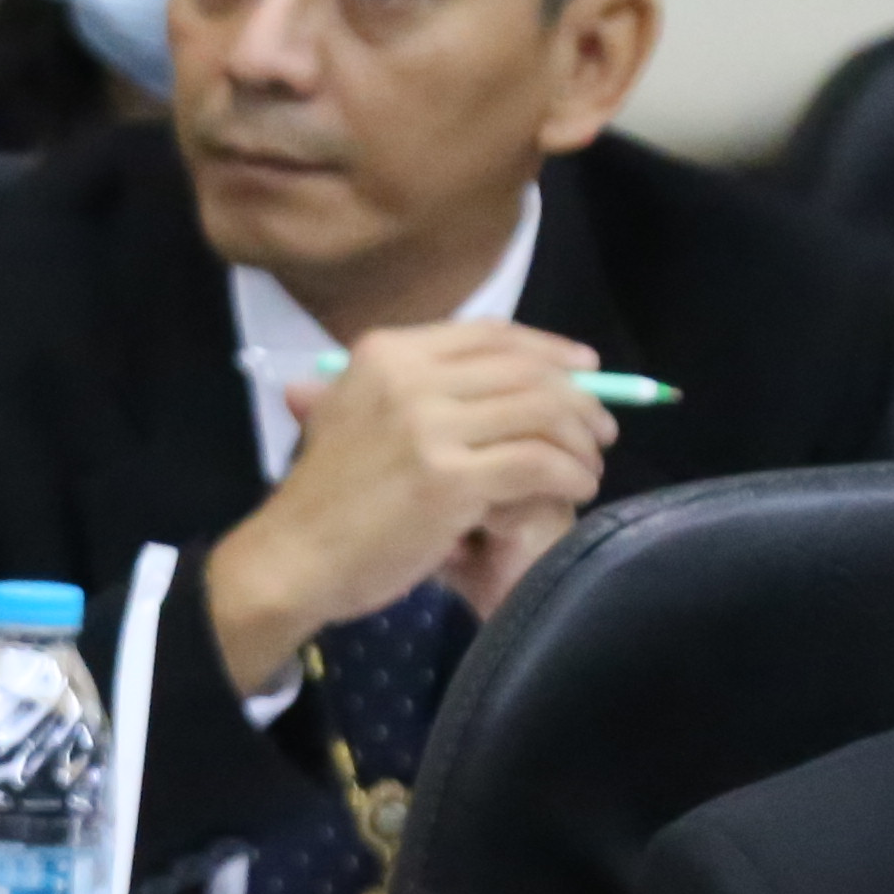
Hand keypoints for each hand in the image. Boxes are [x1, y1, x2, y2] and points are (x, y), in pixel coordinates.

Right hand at [199, 321, 613, 693]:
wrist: (291, 559)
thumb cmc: (323, 497)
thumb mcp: (346, 415)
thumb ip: (402, 388)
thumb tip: (476, 372)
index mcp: (386, 354)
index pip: (491, 334)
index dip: (550, 348)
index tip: (585, 369)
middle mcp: (409, 378)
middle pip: (526, 370)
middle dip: (580, 397)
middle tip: (602, 428)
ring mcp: (430, 427)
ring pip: (542, 412)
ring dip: (581, 439)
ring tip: (590, 464)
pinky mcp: (450, 479)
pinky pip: (538, 463)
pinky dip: (570, 473)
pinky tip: (578, 489)